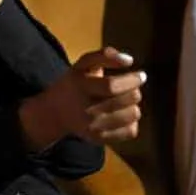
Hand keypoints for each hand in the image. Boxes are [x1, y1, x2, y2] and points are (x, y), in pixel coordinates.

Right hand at [20, 47, 145, 148]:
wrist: (55, 113)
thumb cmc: (74, 84)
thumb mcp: (82, 64)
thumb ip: (104, 55)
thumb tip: (129, 61)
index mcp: (81, 88)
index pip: (112, 86)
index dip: (132, 80)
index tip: (141, 75)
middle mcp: (86, 110)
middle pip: (128, 99)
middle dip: (134, 90)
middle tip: (129, 88)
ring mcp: (94, 127)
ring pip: (133, 114)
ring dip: (133, 105)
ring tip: (123, 101)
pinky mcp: (100, 139)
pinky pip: (131, 131)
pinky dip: (131, 122)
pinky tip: (120, 115)